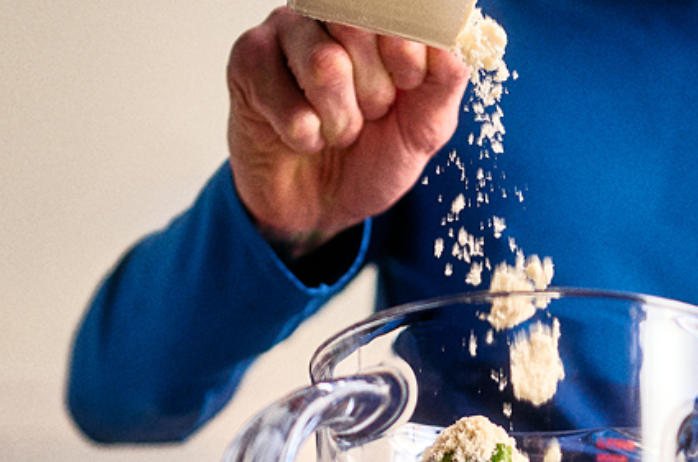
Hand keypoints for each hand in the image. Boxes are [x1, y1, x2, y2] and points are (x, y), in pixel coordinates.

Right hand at [227, 7, 468, 258]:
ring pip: (325, 64)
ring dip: (340, 119)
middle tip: (368, 114)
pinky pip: (288, 102)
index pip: (398, 7)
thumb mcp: (424, 127)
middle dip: (375, 91)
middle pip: (361, 25)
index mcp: (376, 19)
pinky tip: (302, 138)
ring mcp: (284, 31)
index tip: (408, 82)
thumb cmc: (370, 156)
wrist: (320, 206)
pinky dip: (305, 136)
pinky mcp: (247, 61)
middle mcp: (329, 12)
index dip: (409, 50)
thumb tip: (450, 45)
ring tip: (335, 131)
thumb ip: (443, 83)